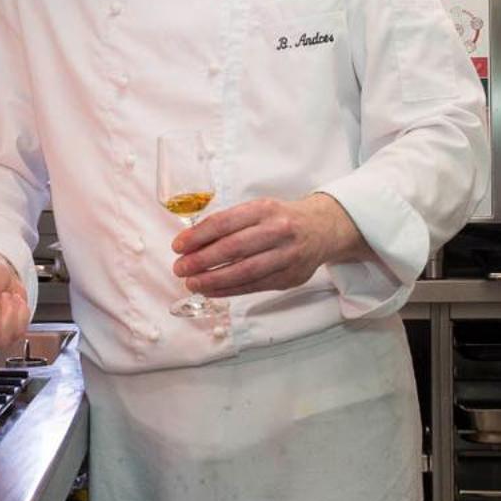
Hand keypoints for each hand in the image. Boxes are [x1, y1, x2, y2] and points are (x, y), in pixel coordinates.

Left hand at [171, 193, 370, 296]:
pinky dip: (229, 290)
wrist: (322, 228)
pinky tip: (212, 291)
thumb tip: (191, 242)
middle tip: (180, 268)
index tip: (178, 246)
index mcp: (265, 209)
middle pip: (233, 248)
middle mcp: (278, 230)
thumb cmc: (281, 219)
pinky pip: (254, 286)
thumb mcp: (258, 209)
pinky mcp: (290, 277)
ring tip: (192, 283)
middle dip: (201, 261)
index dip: (197, 236)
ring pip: (244, 271)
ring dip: (213, 280)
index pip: (224, 222)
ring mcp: (287, 255)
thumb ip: (229, 223)